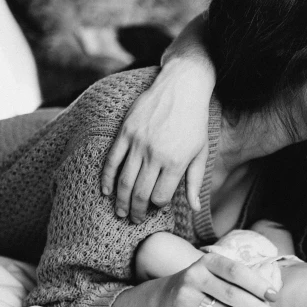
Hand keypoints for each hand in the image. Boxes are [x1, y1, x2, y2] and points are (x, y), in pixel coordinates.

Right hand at [101, 60, 211, 223]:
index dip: (157, 207)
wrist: (182, 86)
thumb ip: (195, 181)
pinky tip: (105, 190)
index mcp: (176, 162)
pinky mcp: (126, 132)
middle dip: (136, 212)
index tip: (156, 209)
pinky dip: (106, 178)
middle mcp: (155, 155)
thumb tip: (195, 208)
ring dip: (120, 200)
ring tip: (120, 212)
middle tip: (134, 220)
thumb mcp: (201, 152)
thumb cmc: (195, 121)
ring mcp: (138, 143)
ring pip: (124, 181)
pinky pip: (112, 160)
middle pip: (140, 193)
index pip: (160, 197)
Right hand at [159, 252, 277, 306]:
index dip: (257, 284)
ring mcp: (185, 293)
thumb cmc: (209, 283)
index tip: (274, 295)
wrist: (172, 293)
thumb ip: (242, 281)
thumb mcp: (221, 274)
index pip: (237, 271)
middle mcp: (195, 274)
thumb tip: (271, 294)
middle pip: (231, 294)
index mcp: (209, 261)